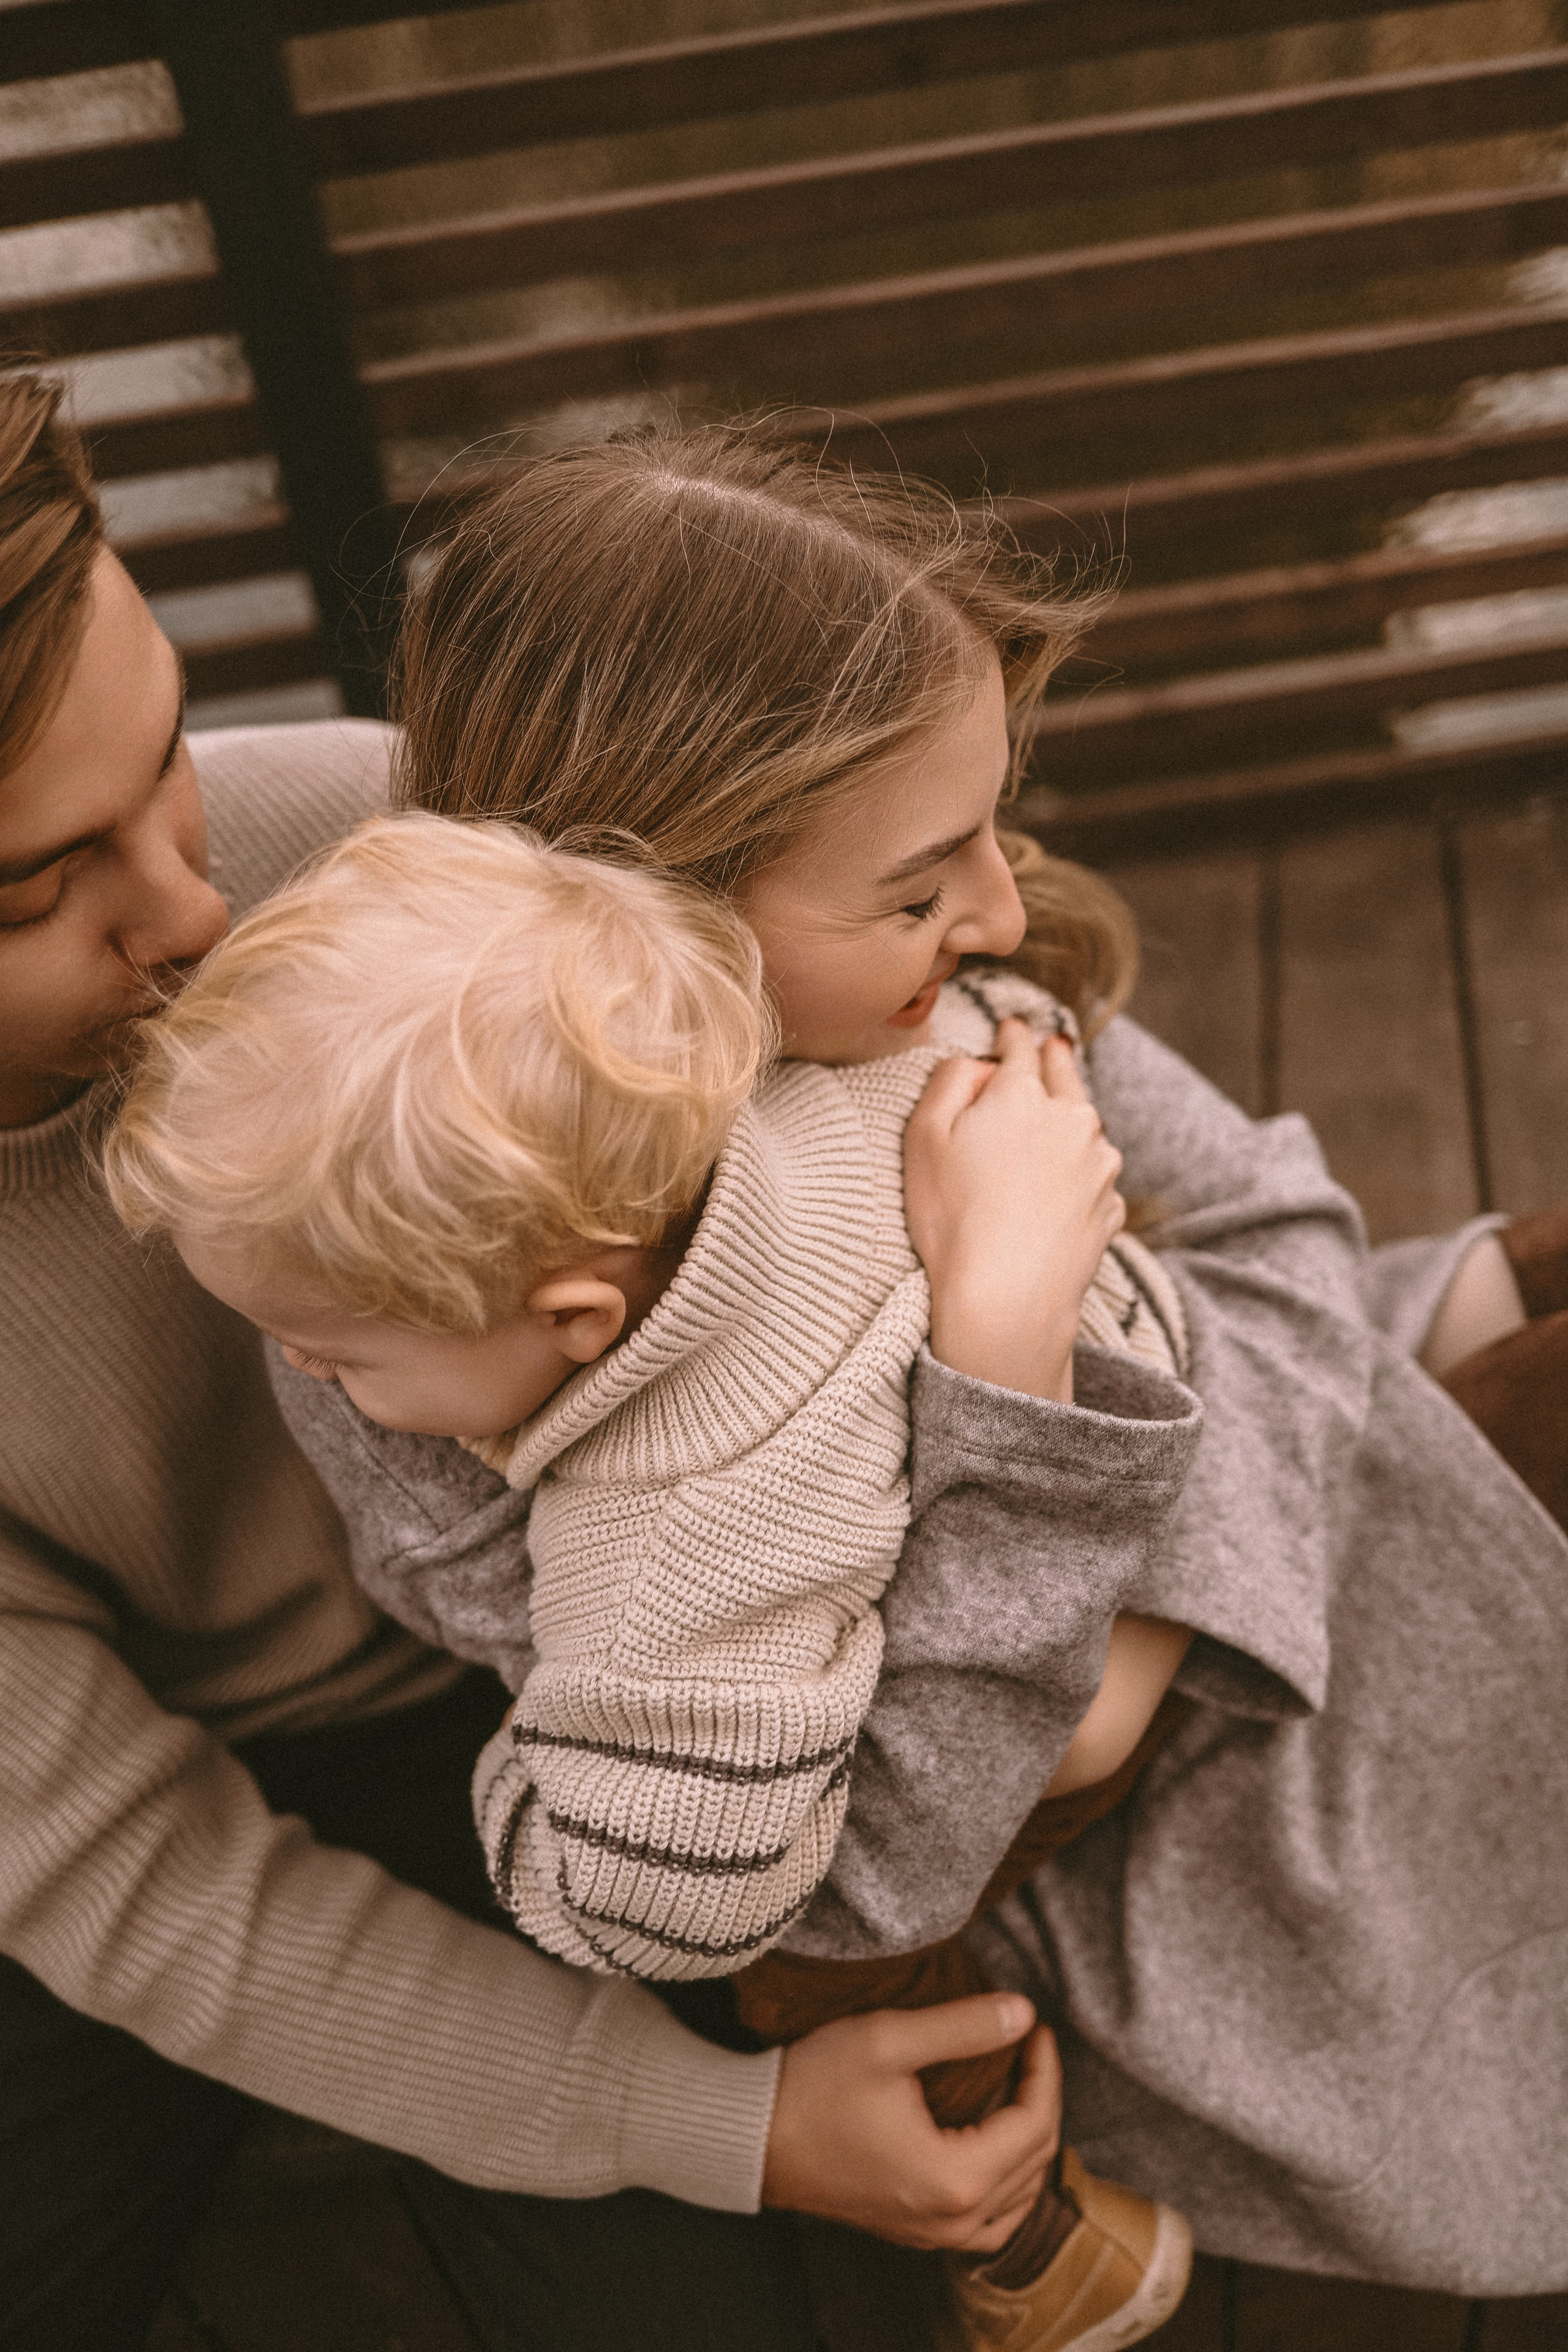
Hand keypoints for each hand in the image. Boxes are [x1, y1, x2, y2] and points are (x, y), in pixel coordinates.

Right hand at [761, 1994, 1060, 2251]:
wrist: (753, 2138)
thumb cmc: (813, 2085)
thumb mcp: (887, 2040)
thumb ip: (963, 2026)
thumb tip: (1024, 2013)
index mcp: (953, 2178)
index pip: (1034, 2124)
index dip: (1045, 2069)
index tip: (1037, 2025)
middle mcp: (952, 2220)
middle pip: (1034, 2161)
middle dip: (1041, 2097)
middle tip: (1029, 2044)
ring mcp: (933, 2235)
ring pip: (1018, 2198)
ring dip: (1030, 2142)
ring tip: (1020, 2086)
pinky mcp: (914, 2232)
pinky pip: (989, 2223)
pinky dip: (1008, 2185)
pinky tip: (999, 2150)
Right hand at [905, 1020, 1125, 1400]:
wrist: (1007, 1299)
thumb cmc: (953, 1218)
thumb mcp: (923, 1137)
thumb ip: (949, 1081)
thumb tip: (980, 1065)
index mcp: (1023, 1094)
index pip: (1020, 1048)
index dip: (1012, 1035)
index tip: (1011, 1028)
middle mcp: (1073, 1120)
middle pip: (1066, 1077)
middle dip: (1054, 1059)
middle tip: (1052, 1047)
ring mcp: (1099, 1165)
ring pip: (1086, 1127)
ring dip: (1071, 1119)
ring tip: (1058, 1122)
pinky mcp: (1111, 1207)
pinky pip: (1093, 1176)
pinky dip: (1080, 1172)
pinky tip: (1060, 1190)